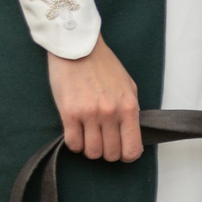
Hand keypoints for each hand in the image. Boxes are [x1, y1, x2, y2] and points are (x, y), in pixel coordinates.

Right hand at [48, 36, 143, 161]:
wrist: (78, 46)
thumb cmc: (103, 64)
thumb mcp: (127, 85)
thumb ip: (130, 110)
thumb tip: (131, 133)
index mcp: (128, 106)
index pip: (132, 149)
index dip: (126, 155)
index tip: (121, 150)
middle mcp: (111, 113)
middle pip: (111, 154)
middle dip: (107, 151)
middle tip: (102, 139)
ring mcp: (89, 114)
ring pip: (92, 152)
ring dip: (90, 147)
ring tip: (88, 134)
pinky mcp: (69, 114)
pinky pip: (73, 144)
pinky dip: (75, 142)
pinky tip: (76, 130)